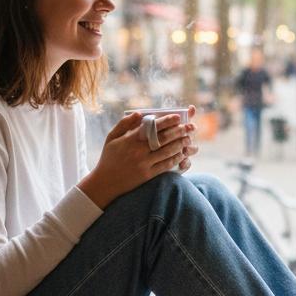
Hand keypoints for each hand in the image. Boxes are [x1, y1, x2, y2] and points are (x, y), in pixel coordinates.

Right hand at [77, 109, 196, 208]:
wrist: (105, 183)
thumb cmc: (108, 157)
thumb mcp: (111, 137)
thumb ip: (124, 124)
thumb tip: (139, 113)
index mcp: (130, 140)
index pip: (152, 127)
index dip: (167, 121)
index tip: (177, 117)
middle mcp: (138, 151)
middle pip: (163, 138)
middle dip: (179, 131)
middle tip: (190, 127)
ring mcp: (143, 164)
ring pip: (166, 152)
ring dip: (180, 144)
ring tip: (188, 139)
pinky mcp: (147, 175)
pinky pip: (165, 166)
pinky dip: (175, 159)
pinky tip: (181, 154)